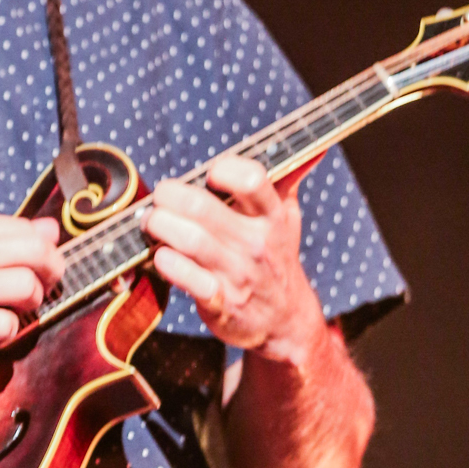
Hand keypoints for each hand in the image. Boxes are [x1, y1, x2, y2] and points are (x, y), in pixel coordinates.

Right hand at [0, 208, 64, 352]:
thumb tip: (50, 229)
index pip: (30, 229)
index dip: (47, 250)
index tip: (42, 266)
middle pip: (37, 255)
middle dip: (50, 274)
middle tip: (40, 289)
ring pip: (27, 288)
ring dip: (30, 304)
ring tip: (11, 311)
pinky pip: (7, 325)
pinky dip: (7, 333)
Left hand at [142, 155, 326, 366]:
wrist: (285, 320)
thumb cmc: (276, 258)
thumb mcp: (287, 218)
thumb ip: (290, 178)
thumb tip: (316, 147)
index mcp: (272, 216)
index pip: (252, 180)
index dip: (223, 170)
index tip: (209, 175)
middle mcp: (257, 243)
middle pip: (204, 208)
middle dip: (170, 196)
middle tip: (161, 197)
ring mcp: (239, 274)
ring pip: (192, 241)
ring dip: (162, 226)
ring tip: (152, 222)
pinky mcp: (221, 303)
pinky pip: (190, 280)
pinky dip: (169, 264)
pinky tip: (161, 256)